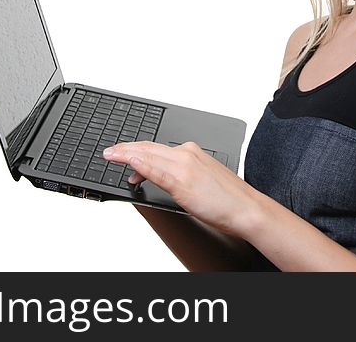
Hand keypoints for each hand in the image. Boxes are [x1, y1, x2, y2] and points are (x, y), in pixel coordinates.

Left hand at [102, 141, 260, 236]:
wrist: (246, 208)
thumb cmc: (228, 198)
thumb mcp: (202, 177)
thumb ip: (181, 173)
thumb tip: (160, 176)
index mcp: (191, 152)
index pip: (156, 147)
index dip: (135, 149)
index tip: (122, 153)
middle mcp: (187, 154)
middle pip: (148, 147)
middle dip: (125, 148)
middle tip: (109, 152)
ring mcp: (184, 166)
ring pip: (148, 155)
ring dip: (126, 153)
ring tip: (111, 156)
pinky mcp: (183, 182)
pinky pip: (156, 170)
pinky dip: (140, 164)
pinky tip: (130, 163)